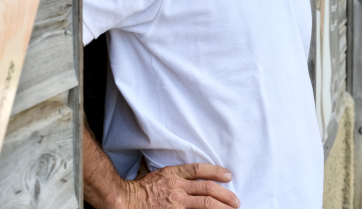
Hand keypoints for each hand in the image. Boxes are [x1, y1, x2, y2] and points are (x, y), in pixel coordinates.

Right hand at [121, 162, 239, 208]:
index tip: (228, 176)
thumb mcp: (151, 172)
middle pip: (207, 189)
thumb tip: (154, 158)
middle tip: (236, 201)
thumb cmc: (137, 188)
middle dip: (225, 195)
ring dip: (222, 207)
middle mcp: (177, 188)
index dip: (215, 171)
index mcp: (172, 174)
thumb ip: (160, 168)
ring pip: (205, 204)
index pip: (198, 170)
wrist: (125, 202)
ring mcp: (177, 203)